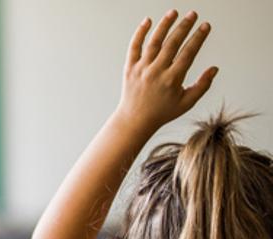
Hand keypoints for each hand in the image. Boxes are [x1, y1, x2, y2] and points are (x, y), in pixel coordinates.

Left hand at [115, 10, 216, 131]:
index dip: (198, 38)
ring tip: (174, 12)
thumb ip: (202, 85)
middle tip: (193, 14)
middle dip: (184, 27)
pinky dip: (140, 33)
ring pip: (154, 42)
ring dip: (164, 25)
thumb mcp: (187, 102)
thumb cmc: (162, 112)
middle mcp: (156, 72)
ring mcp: (142, 69)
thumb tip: (214, 68)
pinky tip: (147, 21)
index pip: (188, 53)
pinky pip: (134, 47)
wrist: (135, 120)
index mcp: (172, 79)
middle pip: (172, 44)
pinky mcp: (130, 68)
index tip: (206, 26)